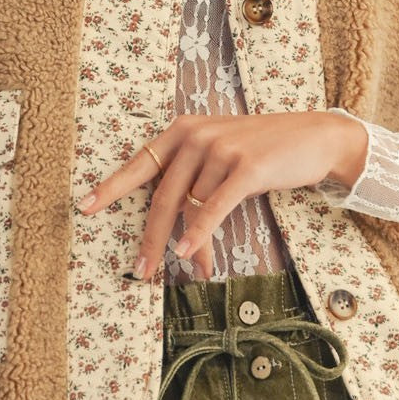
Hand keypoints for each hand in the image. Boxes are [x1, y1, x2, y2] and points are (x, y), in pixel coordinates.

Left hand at [76, 110, 367, 279]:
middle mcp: (197, 135)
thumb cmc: (264, 149)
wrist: (314, 136)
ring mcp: (221, 148)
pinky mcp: (246, 166)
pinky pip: (214, 206)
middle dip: (150, 236)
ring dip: (192, 244)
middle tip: (140, 268)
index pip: (141, 163)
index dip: (112, 187)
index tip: (85, 207)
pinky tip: (190, 253)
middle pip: (163, 195)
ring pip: (193, 208)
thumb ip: (193, 179)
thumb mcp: (221, 154)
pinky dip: (200, 232)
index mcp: (184, 130)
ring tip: (194, 269)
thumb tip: (173, 230)